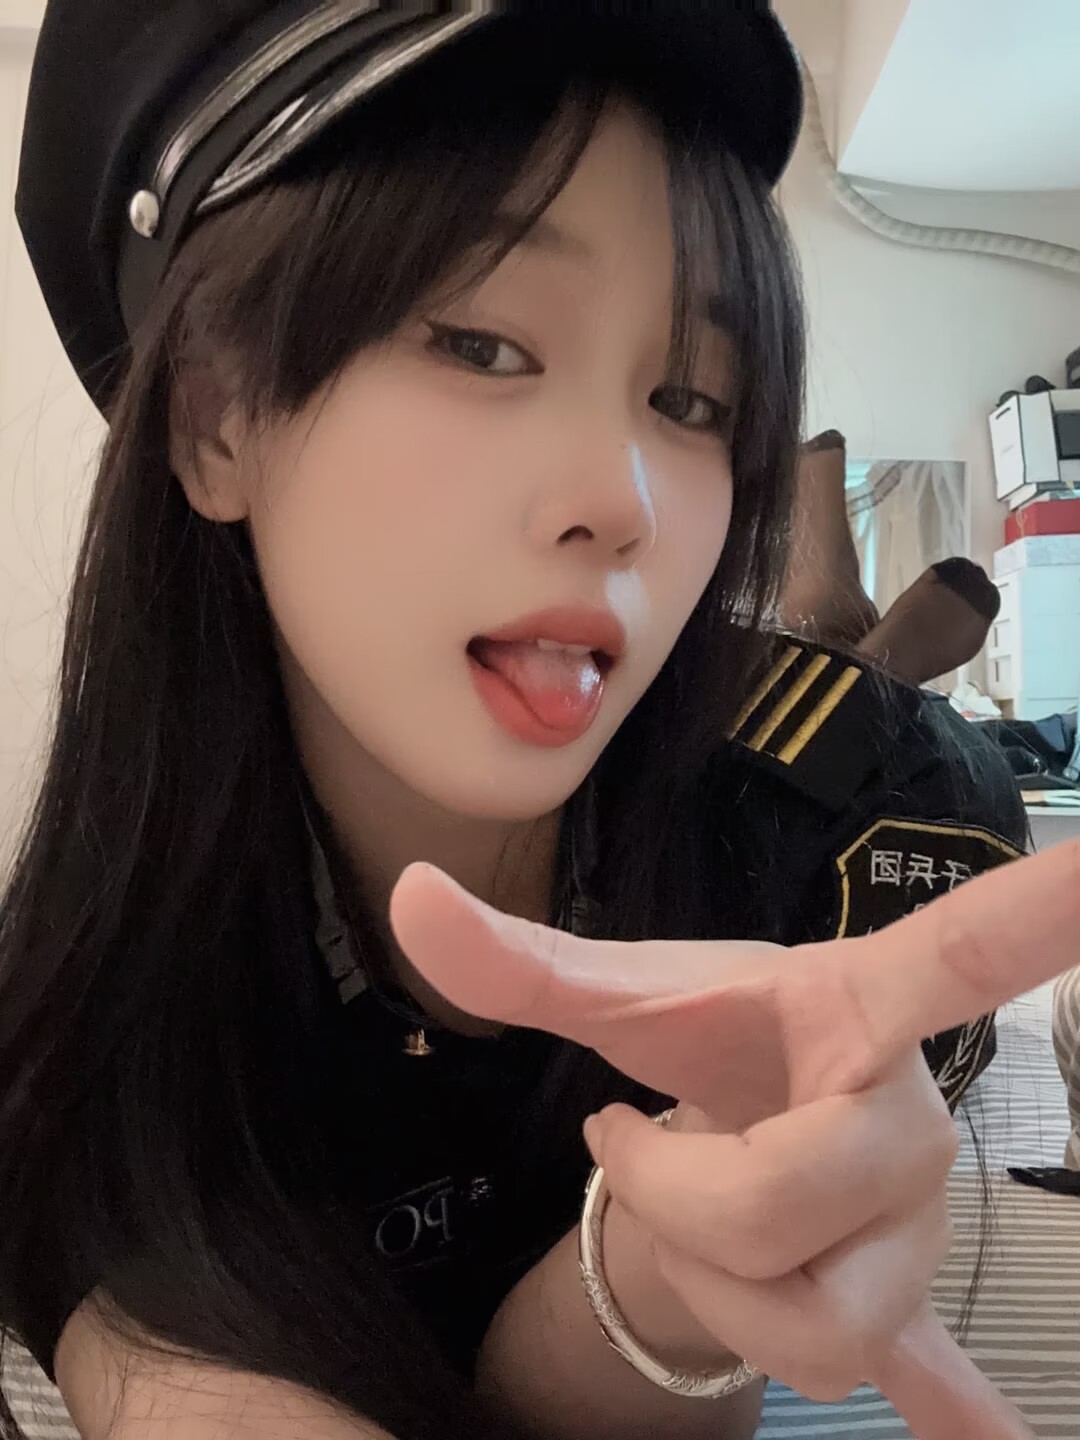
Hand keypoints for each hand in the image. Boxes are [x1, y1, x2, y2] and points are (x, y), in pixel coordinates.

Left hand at [390, 839, 1079, 1439]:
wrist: (741, 1109)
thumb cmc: (702, 1042)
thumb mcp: (614, 996)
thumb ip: (513, 956)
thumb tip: (407, 896)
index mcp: (854, 1015)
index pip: (954, 957)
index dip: (1037, 915)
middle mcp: (910, 1124)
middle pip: (788, 1205)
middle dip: (674, 1197)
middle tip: (639, 1146)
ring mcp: (907, 1231)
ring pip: (808, 1320)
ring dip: (705, 1285)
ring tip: (692, 1220)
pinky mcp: (897, 1307)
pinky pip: (941, 1377)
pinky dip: (964, 1417)